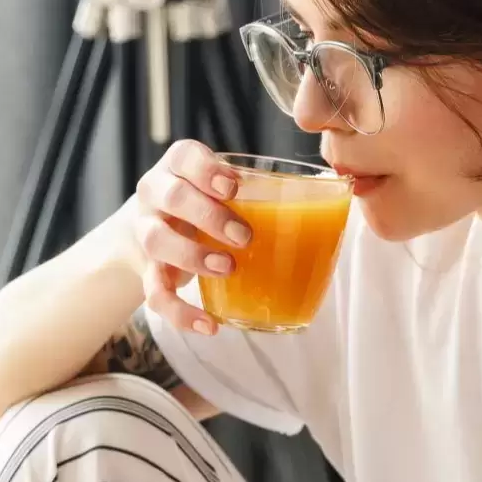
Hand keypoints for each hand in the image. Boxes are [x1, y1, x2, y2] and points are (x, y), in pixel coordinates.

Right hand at [110, 140, 250, 334]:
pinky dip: (180, 313)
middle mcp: (156, 194)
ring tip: (227, 268)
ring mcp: (148, 232)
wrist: (159, 228)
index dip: (205, 170)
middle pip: (171, 197)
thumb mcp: (225, 187)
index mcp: (178, 167)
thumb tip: (334, 197)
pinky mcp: (148, 271)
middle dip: (208, 216)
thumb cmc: (207, 202)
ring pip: (157, 241)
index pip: (183, 157)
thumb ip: (262, 189)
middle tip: (243, 236)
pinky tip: (209, 325)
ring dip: (192, 256)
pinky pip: (154, 294)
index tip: (233, 188)